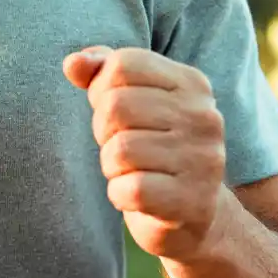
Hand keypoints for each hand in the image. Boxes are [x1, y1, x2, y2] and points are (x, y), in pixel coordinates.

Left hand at [63, 45, 227, 262]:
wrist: (191, 214)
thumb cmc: (152, 146)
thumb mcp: (130, 100)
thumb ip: (100, 72)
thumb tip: (73, 63)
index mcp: (192, 83)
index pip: (122, 64)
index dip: (102, 89)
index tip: (116, 113)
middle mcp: (204, 117)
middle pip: (115, 106)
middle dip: (104, 130)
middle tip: (122, 146)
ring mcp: (203, 160)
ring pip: (120, 150)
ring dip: (112, 166)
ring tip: (133, 171)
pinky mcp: (193, 201)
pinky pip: (130, 190)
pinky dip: (120, 195)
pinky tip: (137, 196)